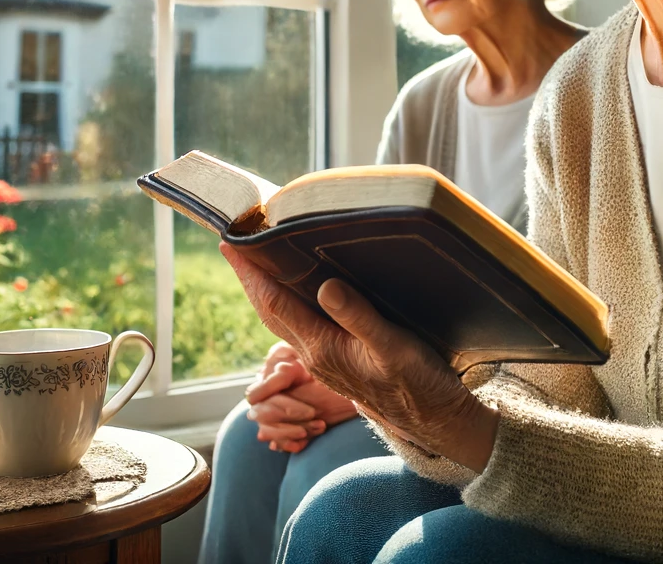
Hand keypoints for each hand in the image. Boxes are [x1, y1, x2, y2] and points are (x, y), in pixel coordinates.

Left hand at [221, 243, 498, 471]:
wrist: (432, 418)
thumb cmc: (417, 382)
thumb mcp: (392, 345)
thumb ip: (358, 316)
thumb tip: (324, 286)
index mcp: (322, 347)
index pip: (274, 303)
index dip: (251, 273)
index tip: (231, 244)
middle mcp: (314, 355)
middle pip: (270, 311)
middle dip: (249, 279)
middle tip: (233, 246)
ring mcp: (323, 361)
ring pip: (282, 320)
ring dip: (265, 292)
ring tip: (256, 265)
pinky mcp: (336, 362)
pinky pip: (299, 327)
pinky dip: (286, 304)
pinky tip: (297, 294)